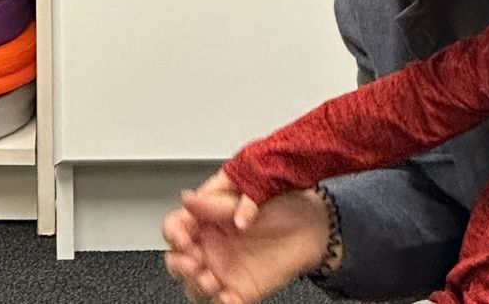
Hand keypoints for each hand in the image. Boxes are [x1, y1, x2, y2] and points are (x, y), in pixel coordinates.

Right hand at [163, 170, 332, 303]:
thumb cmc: (285, 207)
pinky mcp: (238, 289)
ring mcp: (222, 269)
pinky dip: (220, 302)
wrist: (314, 228)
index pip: (176, 227)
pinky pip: (221, 302)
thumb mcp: (253, 196)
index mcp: (207, 220)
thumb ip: (221, 203)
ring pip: (193, 284)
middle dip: (180, 263)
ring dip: (196, 285)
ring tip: (211, 281)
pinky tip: (226, 297)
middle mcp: (210, 246)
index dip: (175, 232)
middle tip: (194, 262)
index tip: (184, 237)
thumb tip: (190, 198)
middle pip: (177, 260)